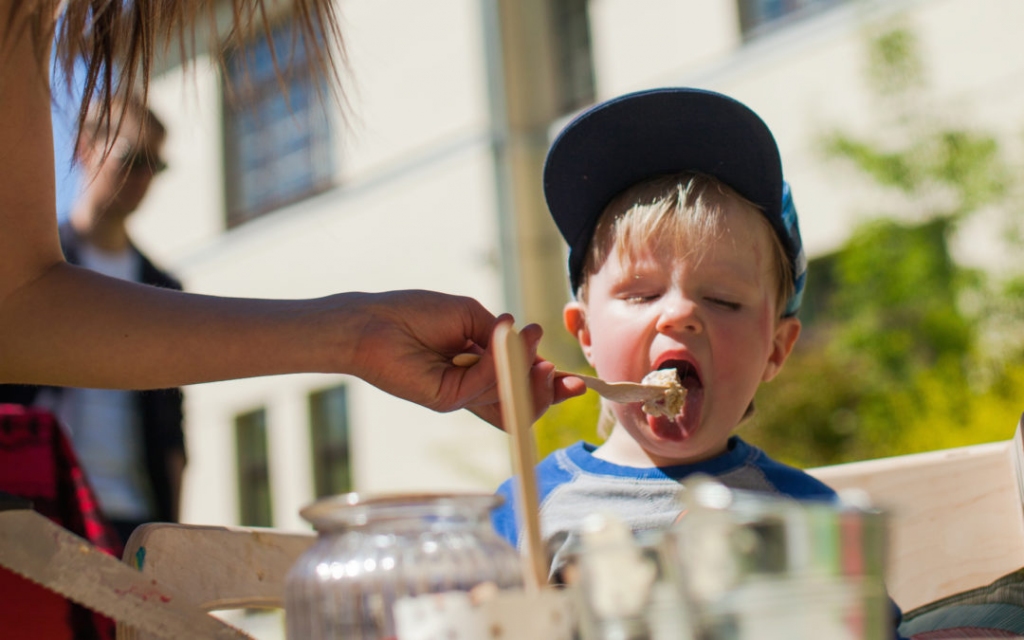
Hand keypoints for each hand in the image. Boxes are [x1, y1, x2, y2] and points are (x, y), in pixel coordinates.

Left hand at [340, 290, 584, 428]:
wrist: (374, 321)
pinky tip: (498, 341)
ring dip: (529, 377)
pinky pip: (484, 387)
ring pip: (508, 403)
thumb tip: (529, 342)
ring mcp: (461, 396)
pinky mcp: (446, 399)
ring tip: (535, 353)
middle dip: (549, 394)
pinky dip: (498, 365)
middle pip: (521, 405)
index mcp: (482, 368)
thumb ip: (500, 335)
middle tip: (566, 378)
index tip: (575, 378)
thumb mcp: (469, 315)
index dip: (550, 385)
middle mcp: (474, 388)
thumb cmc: (415, 312)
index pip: (522, 385)